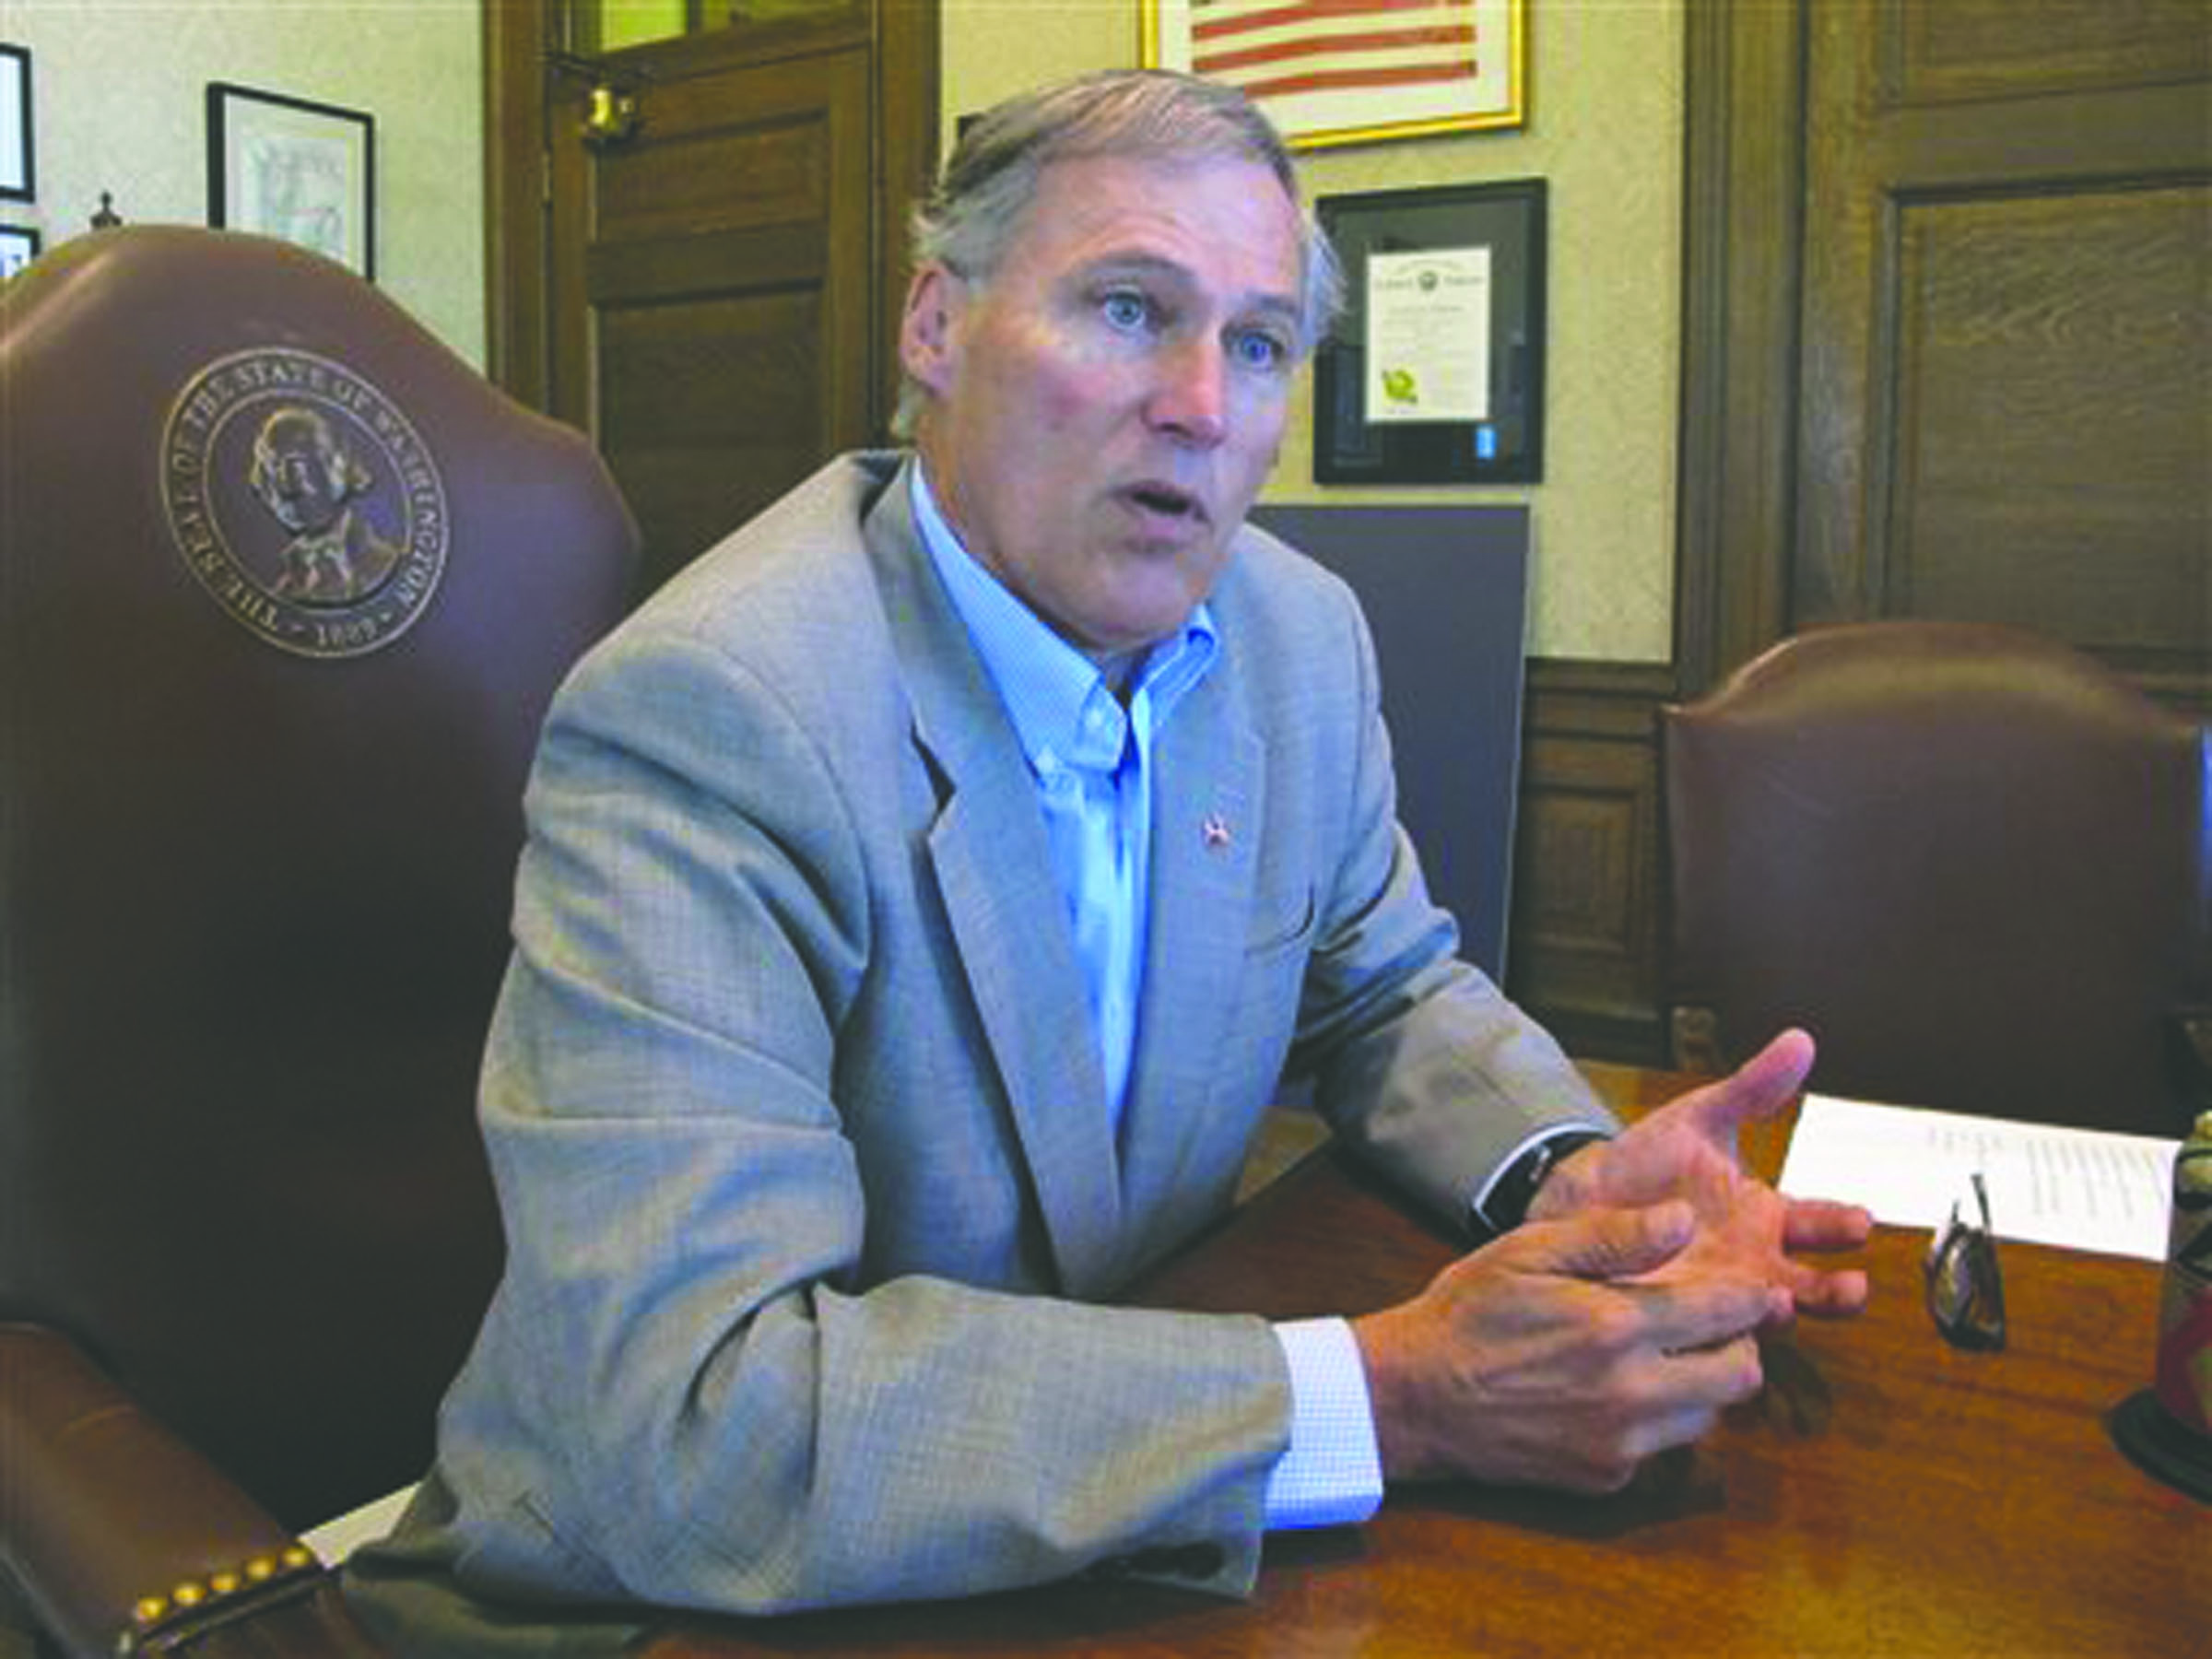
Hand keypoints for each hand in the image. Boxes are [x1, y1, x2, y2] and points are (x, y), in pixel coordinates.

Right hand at [1353, 1202, 1782, 1489]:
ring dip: (1702, 1387)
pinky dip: (1657, 1421)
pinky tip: (1618, 1395)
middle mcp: (1631, 1390)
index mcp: (1616, 1324)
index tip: (1759, 1291)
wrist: (1415, 1398)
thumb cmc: (1468, 1313)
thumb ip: (1613, 1235)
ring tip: (1664, 1359)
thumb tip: (1684, 1220)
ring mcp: (1621, 1442)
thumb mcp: (1529, 1252)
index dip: (1753, 1298)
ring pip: (1709, 1417)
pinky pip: (1662, 1449)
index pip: (1725, 1311)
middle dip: (1741, 1346)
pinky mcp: (1606, 1477)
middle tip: (1714, 1328)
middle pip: (1740, 1376)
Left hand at [1529, 1029, 1871, 1320]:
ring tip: (1778, 1304)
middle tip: (1850, 1287)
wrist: (1581, 1197)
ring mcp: (1719, 1296)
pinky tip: (1716, 1327)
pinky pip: (1707, 1337)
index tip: (1860, 1220)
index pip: (1823, 1225)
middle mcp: (1754, 1264)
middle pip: (1812, 1288)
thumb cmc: (1649, 1161)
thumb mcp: (1698, 1118)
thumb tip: (1799, 1041)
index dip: (1844, 1226)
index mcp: (1767, 1216)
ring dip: (1777, 1315)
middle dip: (1836, 1292)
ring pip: (1765, 1319)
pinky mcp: (1679, 1319)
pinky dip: (1717, 1335)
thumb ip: (1751, 1088)